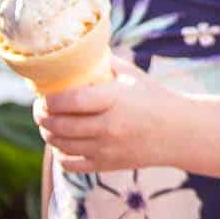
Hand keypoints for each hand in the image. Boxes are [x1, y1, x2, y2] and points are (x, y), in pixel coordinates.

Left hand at [33, 52, 170, 174]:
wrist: (179, 131)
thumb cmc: (153, 98)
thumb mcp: (131, 75)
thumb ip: (103, 63)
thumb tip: (75, 52)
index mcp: (114, 100)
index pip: (70, 102)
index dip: (49, 100)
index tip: (42, 96)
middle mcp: (109, 127)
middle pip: (60, 126)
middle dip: (42, 117)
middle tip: (40, 109)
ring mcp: (107, 150)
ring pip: (61, 146)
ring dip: (47, 135)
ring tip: (47, 125)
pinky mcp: (107, 165)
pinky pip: (71, 165)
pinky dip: (60, 155)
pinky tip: (62, 145)